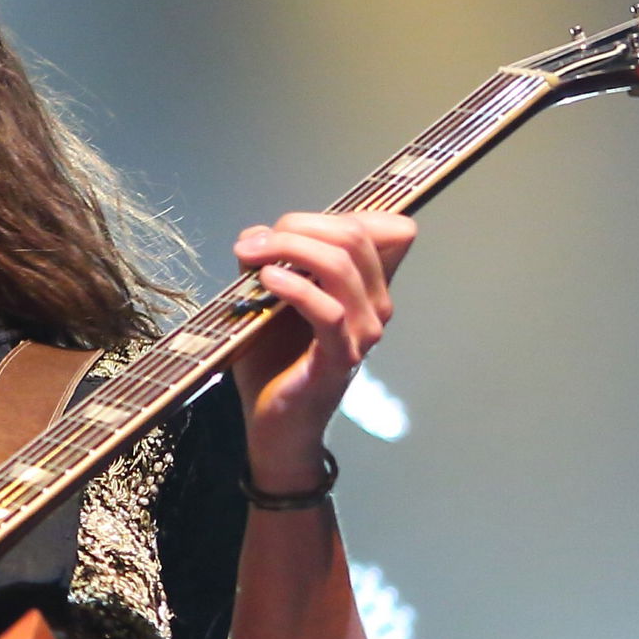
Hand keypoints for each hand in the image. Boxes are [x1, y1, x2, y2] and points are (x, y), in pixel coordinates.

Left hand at [230, 211, 414, 490]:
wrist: (275, 424)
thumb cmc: (275, 362)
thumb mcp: (269, 300)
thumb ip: (269, 263)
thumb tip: (255, 235)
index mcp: (368, 286)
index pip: (384, 227)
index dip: (336, 214)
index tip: (285, 227)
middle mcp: (376, 305)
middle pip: (355, 236)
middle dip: (300, 227)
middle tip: (255, 242)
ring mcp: (364, 332)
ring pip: (342, 265)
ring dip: (291, 249)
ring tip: (253, 255)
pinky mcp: (341, 357)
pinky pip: (328, 310)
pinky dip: (295, 287)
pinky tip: (267, 280)